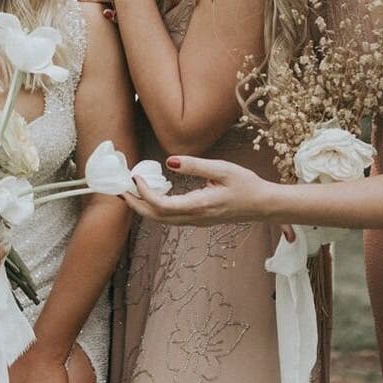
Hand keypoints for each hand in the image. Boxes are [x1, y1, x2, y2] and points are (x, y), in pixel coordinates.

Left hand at [122, 156, 274, 225]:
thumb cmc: (246, 185)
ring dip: (142, 207)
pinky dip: (154, 208)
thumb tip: (169, 161)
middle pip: (155, 217)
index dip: (144, 193)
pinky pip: (170, 218)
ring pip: (161, 220)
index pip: (162, 205)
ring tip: (129, 190)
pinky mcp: (198, 219)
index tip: (135, 177)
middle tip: (119, 188)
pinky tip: (150, 194)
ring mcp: (196, 221)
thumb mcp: (223, 169)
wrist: (263, 205)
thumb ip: (195, 166)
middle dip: (134, 204)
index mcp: (199, 206)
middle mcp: (195, 218)